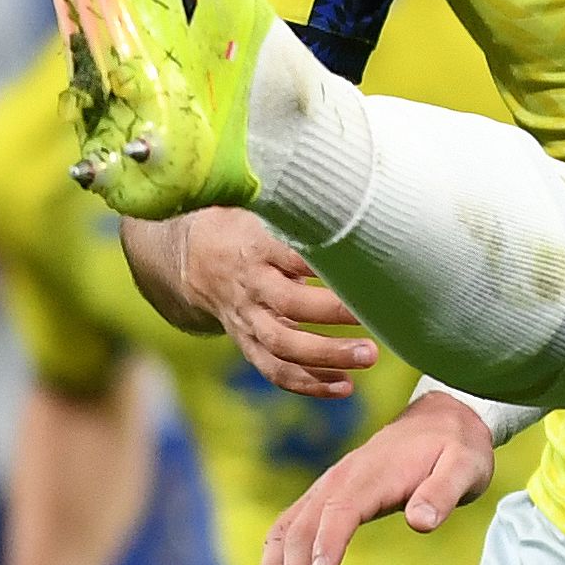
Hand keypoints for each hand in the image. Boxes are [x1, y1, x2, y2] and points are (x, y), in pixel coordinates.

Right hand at [157, 208, 377, 399]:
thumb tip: (346, 178)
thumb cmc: (242, 224)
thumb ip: (296, 203)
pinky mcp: (248, 342)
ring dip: (326, 357)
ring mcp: (247, 319)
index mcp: (255, 247)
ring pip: (282, 347)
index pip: (292, 256)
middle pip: (290, 307)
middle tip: (374, 320)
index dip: (324, 265)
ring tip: (368, 357)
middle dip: (333, 316)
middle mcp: (250, 286)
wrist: (190, 258)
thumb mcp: (259, 205)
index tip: (364, 268)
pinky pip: (274, 370)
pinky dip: (308, 384)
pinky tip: (344, 386)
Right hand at [253, 388, 498, 564]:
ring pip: (286, 530)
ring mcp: (328, 488)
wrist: (443, 419)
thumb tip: (421, 522)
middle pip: (303, 528)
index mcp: (373, 474)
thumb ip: (443, 492)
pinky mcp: (326, 498)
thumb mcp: (466, 466)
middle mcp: (340, 480)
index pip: (341, 508)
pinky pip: (289, 528)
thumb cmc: (456, 448)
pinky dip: (275, 561)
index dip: (328, 541)